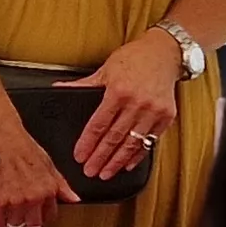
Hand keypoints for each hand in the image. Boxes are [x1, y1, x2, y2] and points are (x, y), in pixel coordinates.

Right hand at [0, 127, 77, 226]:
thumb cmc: (18, 144)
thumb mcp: (47, 163)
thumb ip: (61, 185)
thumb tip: (73, 198)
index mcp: (48, 189)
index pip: (48, 216)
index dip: (39, 215)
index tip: (33, 212)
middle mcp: (33, 197)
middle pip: (29, 223)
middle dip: (22, 217)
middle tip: (14, 206)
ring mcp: (15, 200)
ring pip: (11, 223)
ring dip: (6, 216)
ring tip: (2, 202)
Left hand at [57, 31, 183, 180]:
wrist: (165, 53)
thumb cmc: (134, 59)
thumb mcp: (105, 69)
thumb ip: (83, 84)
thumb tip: (59, 88)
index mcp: (118, 91)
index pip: (98, 124)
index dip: (87, 143)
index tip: (80, 156)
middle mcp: (137, 103)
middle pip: (114, 137)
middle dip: (100, 157)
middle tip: (90, 171)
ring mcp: (153, 111)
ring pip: (132, 143)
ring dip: (117, 161)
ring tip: (106, 173)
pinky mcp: (166, 117)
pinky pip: (149, 141)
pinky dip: (137, 155)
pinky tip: (126, 164)